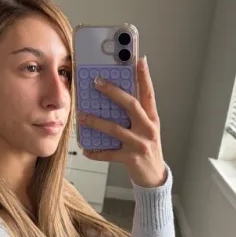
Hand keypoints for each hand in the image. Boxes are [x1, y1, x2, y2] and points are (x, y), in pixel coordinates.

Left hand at [78, 57, 166, 187]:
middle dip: (113, 92)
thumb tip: (115, 97)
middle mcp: (148, 129)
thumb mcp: (146, 129)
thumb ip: (136, 114)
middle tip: (97, 82)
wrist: (154, 176)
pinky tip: (86, 149)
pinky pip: (109, 153)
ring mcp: (140, 144)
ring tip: (81, 117)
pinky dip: (96, 152)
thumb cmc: (147, 148)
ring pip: (116, 129)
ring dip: (96, 122)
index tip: (138, 60)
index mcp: (152, 118)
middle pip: (131, 105)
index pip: (149, 93)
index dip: (144, 76)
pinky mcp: (131, 159)